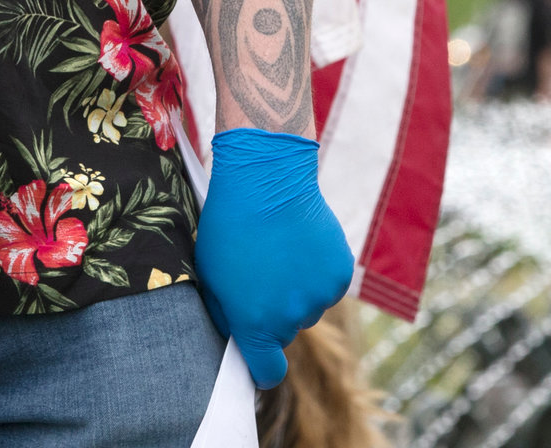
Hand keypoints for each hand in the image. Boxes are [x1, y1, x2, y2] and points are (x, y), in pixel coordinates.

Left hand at [193, 130, 353, 388]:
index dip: (262, 366)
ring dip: (296, 291)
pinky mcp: (340, 276)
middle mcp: (291, 318)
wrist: (265, 178)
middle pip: (286, 332)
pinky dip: (316, 273)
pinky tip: (300, 243)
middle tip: (260, 273)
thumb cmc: (229, 223)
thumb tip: (236, 334)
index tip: (259, 357)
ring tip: (279, 251)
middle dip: (274, 313)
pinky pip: (327, 287)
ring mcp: (319, 297)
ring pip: (308, 308)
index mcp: (255, 322)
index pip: (267, 371)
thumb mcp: (210, 271)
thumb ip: (225, 312)